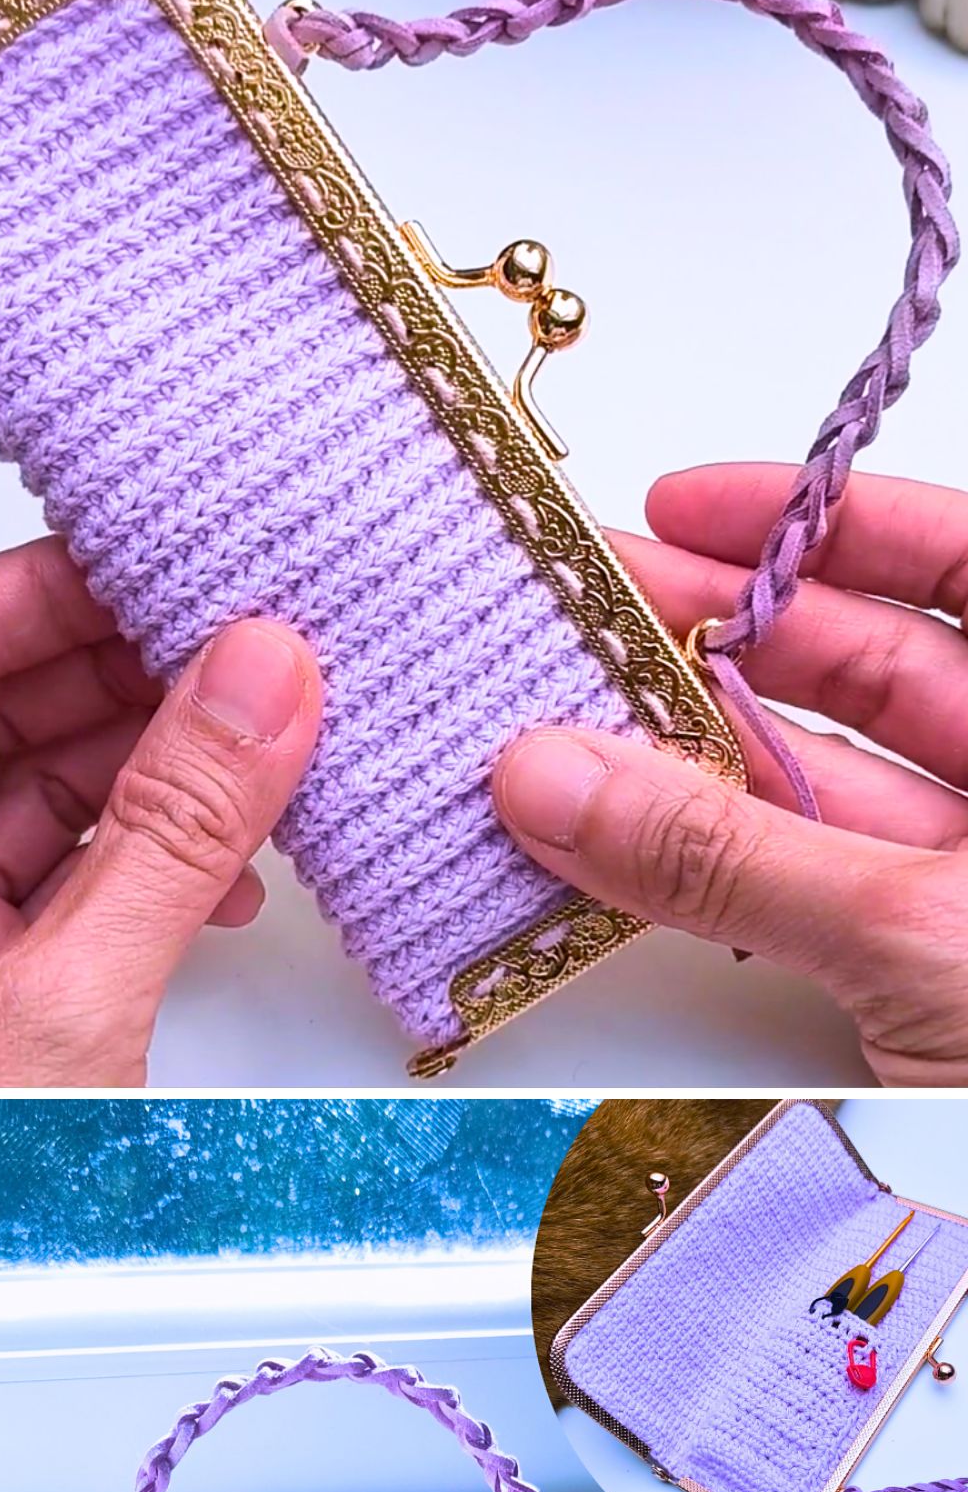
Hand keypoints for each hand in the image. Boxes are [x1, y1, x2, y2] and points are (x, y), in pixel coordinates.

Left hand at [0, 540, 321, 1085]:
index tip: (145, 571)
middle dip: (112, 686)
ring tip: (257, 750)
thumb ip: (165, 843)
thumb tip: (254, 686)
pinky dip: (153, 877)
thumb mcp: (57, 1013)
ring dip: (153, 783)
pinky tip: (231, 873)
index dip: (25, 601)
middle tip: (231, 650)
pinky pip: (68, 901)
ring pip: (33, 814)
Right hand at [495, 465, 967, 1085]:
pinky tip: (620, 840)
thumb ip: (729, 857)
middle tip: (588, 612)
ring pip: (825, 792)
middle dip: (727, 633)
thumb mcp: (919, 939)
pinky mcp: (922, 986)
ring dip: (694, 763)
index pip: (965, 571)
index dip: (830, 520)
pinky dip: (711, 871)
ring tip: (568, 728)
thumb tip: (564, 778)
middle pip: (879, 670)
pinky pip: (802, 895)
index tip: (686, 505)